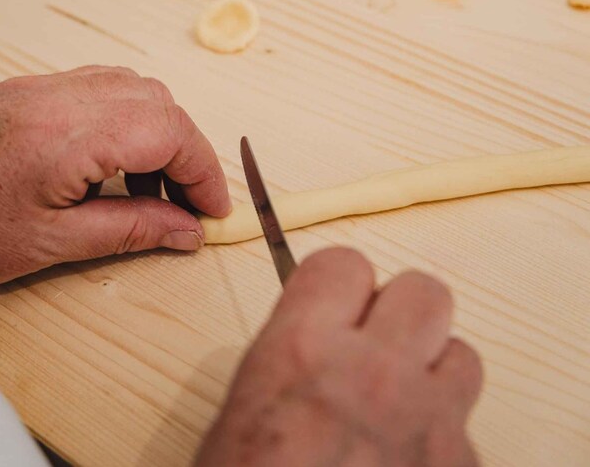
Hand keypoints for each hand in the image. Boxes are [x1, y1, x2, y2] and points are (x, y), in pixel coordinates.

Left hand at [0, 66, 230, 288]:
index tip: (210, 214)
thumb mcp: (49, 245)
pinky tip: (108, 166)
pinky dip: (121, 121)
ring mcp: (36, 86)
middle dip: (185, 151)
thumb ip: (130, 230)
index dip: (202, 172)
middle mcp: (56, 95)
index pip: (168, 132)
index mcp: (66, 136)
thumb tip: (187, 231)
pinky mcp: (20, 90)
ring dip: (154, 133)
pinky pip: (94, 88)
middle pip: (157, 101)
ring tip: (146, 191)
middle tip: (184, 205)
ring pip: (129, 87)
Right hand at [195, 248, 481, 466]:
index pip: (344, 264)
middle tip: (373, 345)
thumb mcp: (242, 417)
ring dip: (433, 370)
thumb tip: (317, 339)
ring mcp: (430, 426)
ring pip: (464, 355)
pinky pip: (468, 428)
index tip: (332, 304)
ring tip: (398, 402)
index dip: (338, 284)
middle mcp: (374, 375)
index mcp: (302, 354)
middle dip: (401, 312)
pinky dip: (442, 436)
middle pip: (425, 292)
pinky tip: (406, 463)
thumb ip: (289, 361)